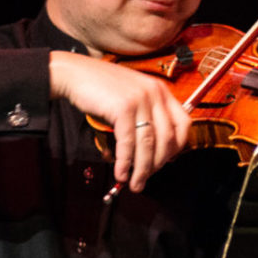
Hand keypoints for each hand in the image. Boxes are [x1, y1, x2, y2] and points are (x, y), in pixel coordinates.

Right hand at [49, 51, 192, 191]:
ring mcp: (140, 100)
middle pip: (167, 138)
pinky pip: (128, 142)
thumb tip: (154, 149)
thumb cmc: (101, 88)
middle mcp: (154, 94)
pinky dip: (125, 162)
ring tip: (134, 183)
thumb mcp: (132, 96)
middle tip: (146, 177)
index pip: (183, 123)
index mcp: (160, 90)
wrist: (74, 73)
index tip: (166, 161)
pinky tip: (121, 173)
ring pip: (148, 144)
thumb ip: (147, 115)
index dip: (176, 147)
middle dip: (158, 164)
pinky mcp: (123, 108)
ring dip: (142, 169)